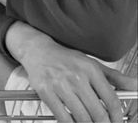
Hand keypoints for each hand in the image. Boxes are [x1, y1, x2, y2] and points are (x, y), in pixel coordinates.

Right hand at [6, 22, 136, 122]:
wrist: (38, 50)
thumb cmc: (67, 59)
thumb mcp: (91, 63)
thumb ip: (114, 77)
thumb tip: (135, 85)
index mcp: (91, 69)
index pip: (111, 100)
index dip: (118, 117)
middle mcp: (77, 76)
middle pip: (98, 113)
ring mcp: (61, 85)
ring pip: (82, 118)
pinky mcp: (47, 92)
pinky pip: (63, 118)